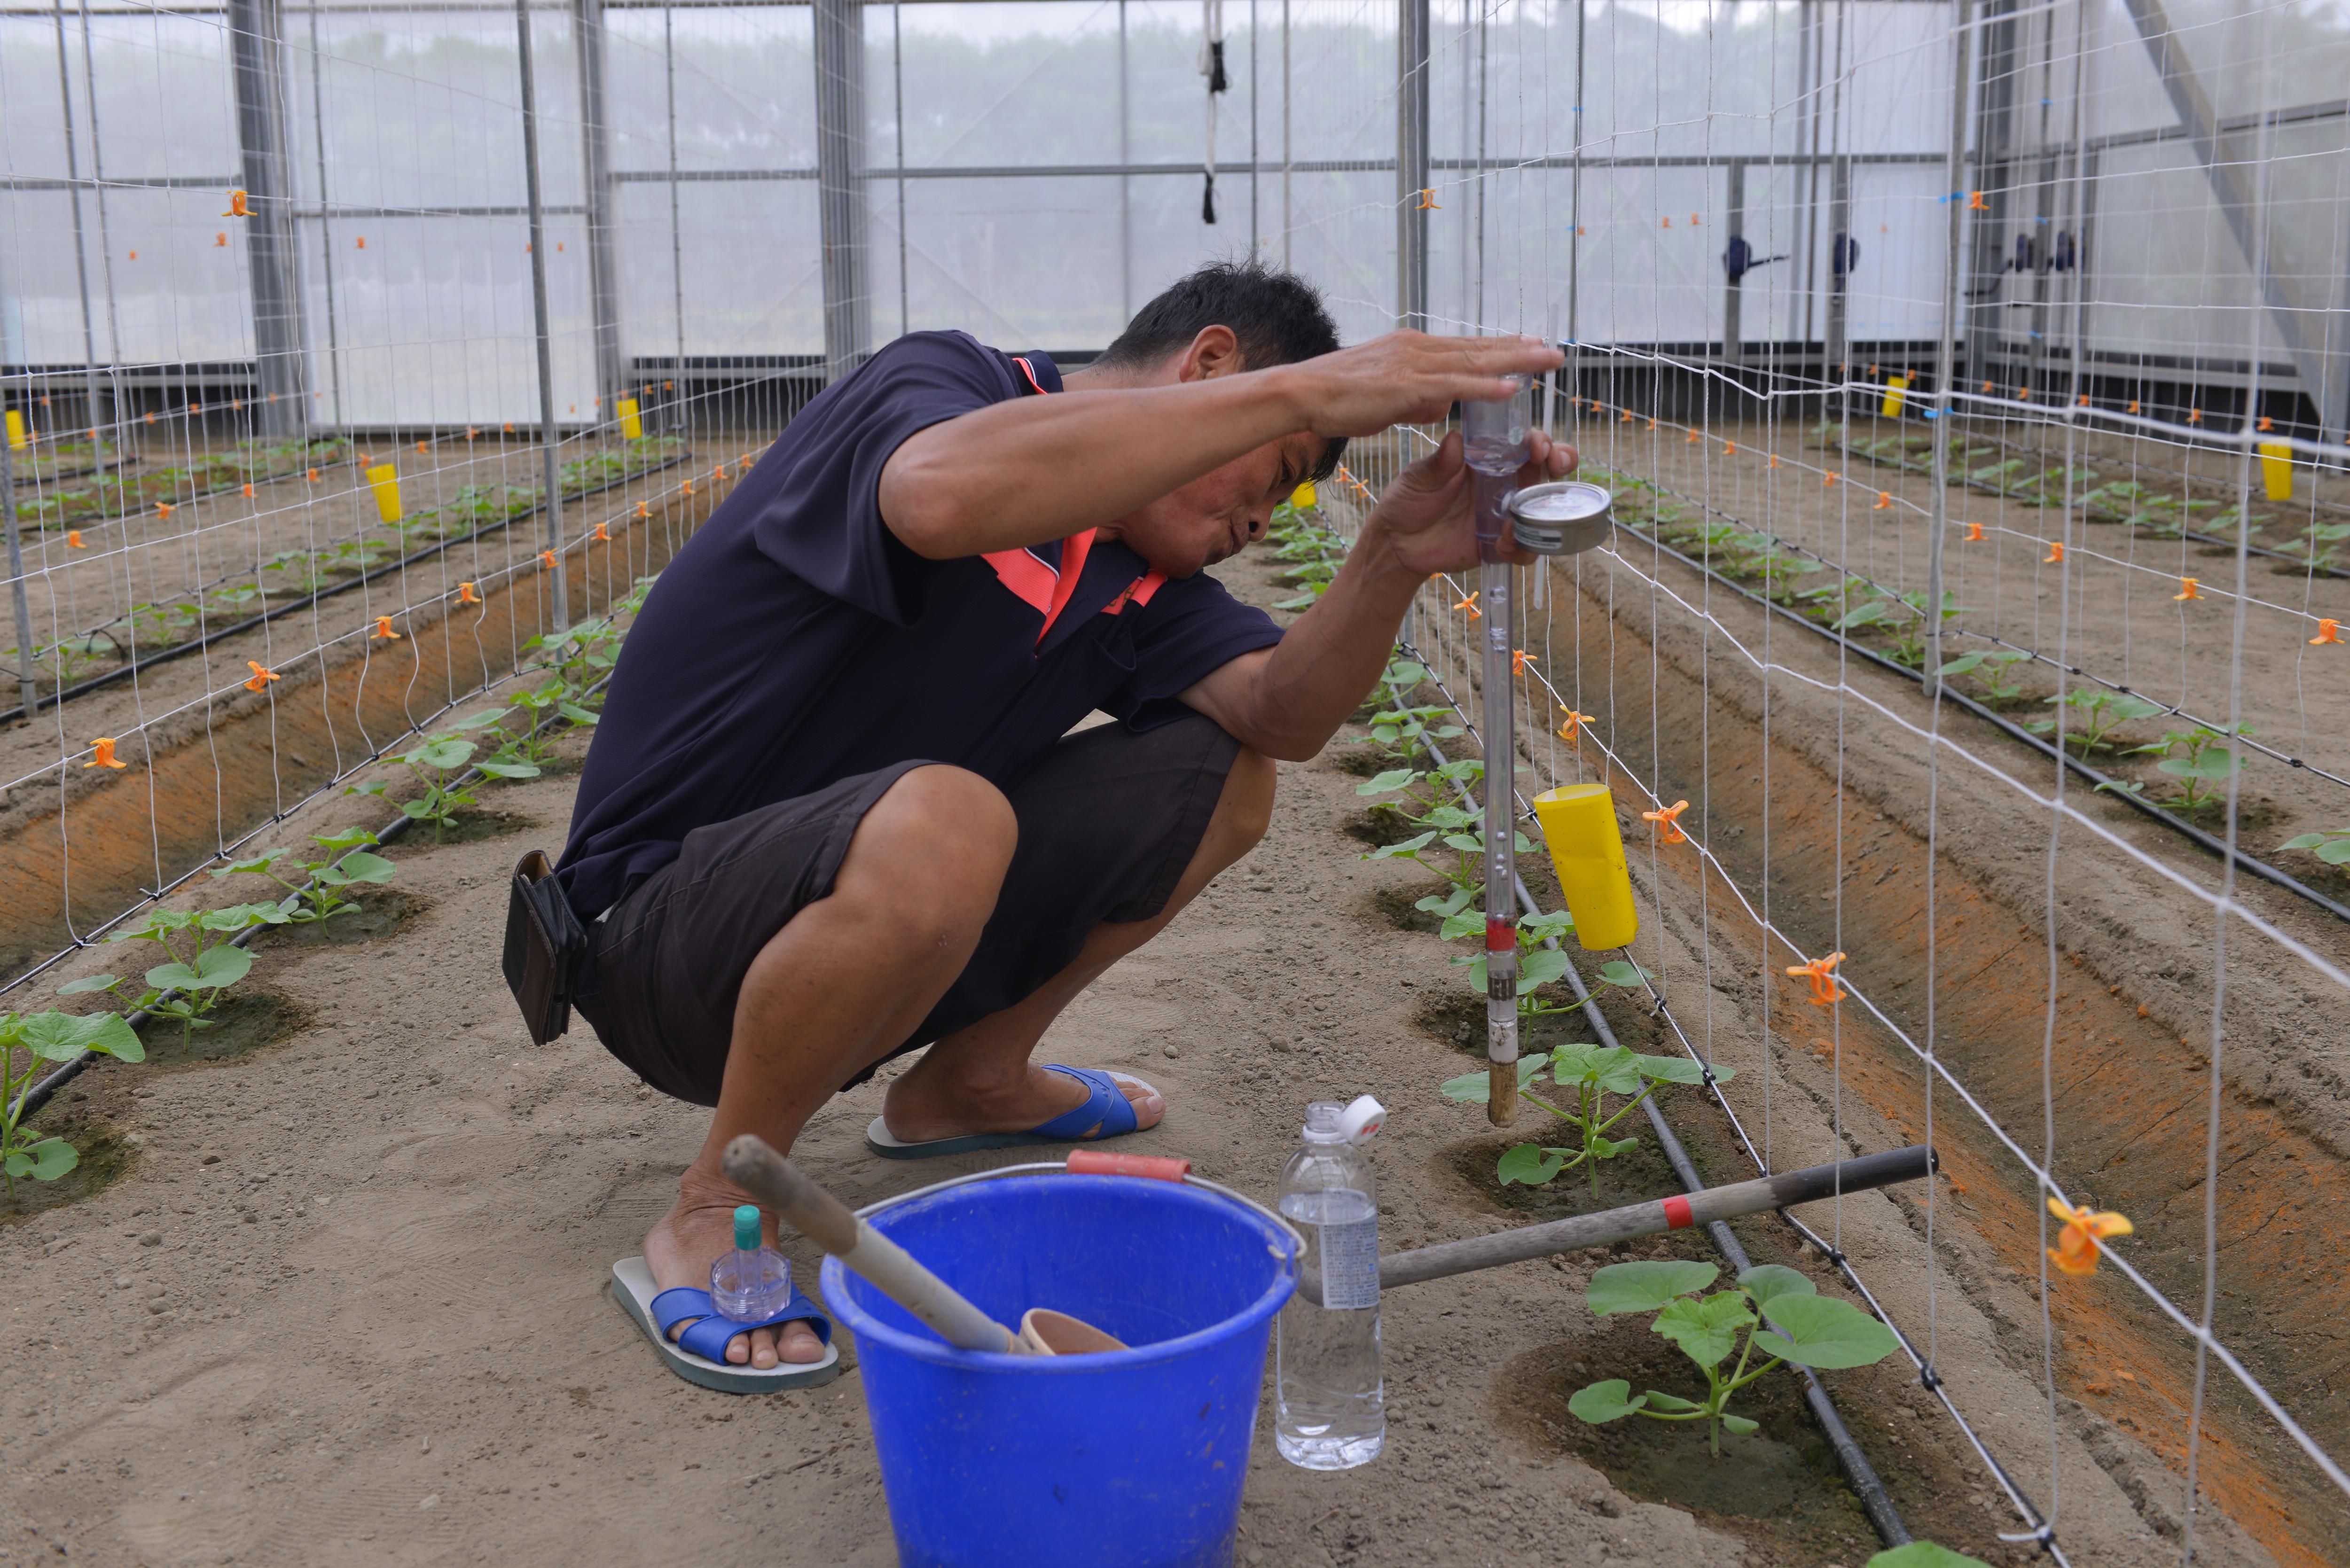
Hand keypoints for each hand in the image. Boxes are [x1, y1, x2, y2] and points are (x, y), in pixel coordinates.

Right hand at [1274, 332, 1564, 439]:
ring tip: (1546, 361)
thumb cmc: (1336, 398)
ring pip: (1473, 362)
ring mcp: (1413, 365)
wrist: (1302, 393)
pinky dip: (1484, 387)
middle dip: (1518, 350)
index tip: (1528, 346)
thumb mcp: (1385, 397)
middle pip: (1477, 349)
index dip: (1499, 348)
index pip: (1465, 348)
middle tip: (1552, 350)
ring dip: (1514, 361)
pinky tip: (1511, 387)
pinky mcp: (1406, 386)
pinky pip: (1455, 387)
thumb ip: (1416, 397)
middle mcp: (1418, 349)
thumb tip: (1439, 404)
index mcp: (1412, 350)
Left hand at [1362, 429, 1579, 578]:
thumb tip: (1456, 439)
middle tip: (1556, 465)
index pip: (1523, 443)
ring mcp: (1504, 515)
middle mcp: (1503, 484)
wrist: (1396, 543)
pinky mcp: (1500, 544)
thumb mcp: (1420, 477)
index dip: (1539, 440)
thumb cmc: (1407, 501)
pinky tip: (1503, 544)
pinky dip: (1523, 547)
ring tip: (1518, 518)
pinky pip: (1525, 547)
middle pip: (1545, 470)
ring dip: (1544, 511)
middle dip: (1560, 462)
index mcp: (1487, 460)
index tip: (1538, 445)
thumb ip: (1440, 463)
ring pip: (1543, 510)